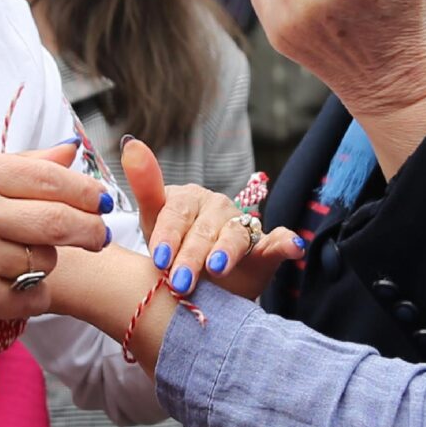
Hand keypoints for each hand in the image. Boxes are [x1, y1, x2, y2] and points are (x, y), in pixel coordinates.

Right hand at [0, 144, 109, 358]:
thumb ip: (14, 167)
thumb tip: (69, 153)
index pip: (51, 178)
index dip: (87, 192)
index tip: (102, 202)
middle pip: (63, 220)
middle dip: (92, 231)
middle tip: (99, 236)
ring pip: (47, 261)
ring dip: (44, 265)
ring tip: (17, 263)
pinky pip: (32, 296)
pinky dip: (30, 295)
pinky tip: (9, 290)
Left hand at [122, 139, 301, 302]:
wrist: (199, 283)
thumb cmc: (172, 249)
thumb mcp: (152, 223)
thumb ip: (145, 187)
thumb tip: (131, 143)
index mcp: (189, 198)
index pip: (177, 213)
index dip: (168, 235)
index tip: (159, 258)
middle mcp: (217, 208)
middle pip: (204, 230)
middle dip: (191, 256)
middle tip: (180, 282)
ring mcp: (242, 225)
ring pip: (236, 236)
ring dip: (228, 251)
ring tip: (218, 268)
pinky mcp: (264, 247)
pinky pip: (277, 241)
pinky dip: (286, 242)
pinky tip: (294, 246)